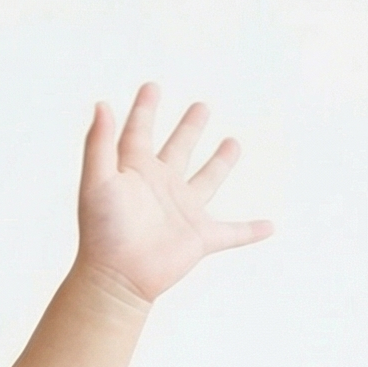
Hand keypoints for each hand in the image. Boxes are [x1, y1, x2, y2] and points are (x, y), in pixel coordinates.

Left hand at [75, 82, 272, 306]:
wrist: (117, 279)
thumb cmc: (102, 233)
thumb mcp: (97, 182)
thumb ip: (99, 143)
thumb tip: (102, 104)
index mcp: (136, 170)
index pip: (139, 131)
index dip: (144, 109)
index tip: (151, 87)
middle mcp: (161, 186)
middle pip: (179, 148)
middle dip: (190, 128)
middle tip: (200, 106)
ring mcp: (183, 211)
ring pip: (207, 180)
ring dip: (221, 163)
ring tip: (233, 143)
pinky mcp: (200, 238)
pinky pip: (232, 233)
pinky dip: (250, 231)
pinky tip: (269, 227)